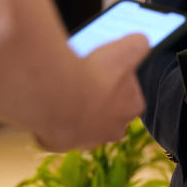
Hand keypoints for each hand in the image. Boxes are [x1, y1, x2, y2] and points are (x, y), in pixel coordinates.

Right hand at [36, 33, 149, 151]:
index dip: (116, 84)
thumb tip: (139, 42)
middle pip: (107, 117)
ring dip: (73, 113)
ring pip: (81, 128)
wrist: (58, 95)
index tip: (102, 73)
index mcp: (132, 108)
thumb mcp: (127, 48)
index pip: (130, 97)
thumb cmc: (96, 73)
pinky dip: (50, 121)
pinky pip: (55, 133)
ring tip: (62, 92)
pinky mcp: (58, 144)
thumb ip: (138, 44)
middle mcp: (112, 131)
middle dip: (97, 104)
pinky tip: (47, 104)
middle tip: (82, 84)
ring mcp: (84, 141)